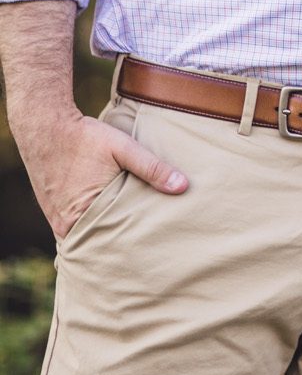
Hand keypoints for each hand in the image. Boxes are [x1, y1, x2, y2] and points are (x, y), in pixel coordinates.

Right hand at [15, 107, 187, 240]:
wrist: (44, 126)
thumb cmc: (84, 137)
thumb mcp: (123, 148)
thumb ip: (152, 168)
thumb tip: (183, 186)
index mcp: (83, 215)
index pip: (113, 243)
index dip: (132, 245)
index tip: (152, 246)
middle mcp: (66, 225)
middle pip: (98, 243)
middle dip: (118, 245)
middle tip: (145, 248)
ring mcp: (56, 220)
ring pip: (86, 236)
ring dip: (103, 235)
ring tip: (128, 237)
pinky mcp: (53, 212)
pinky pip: (74, 228)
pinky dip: (90, 226)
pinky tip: (106, 223)